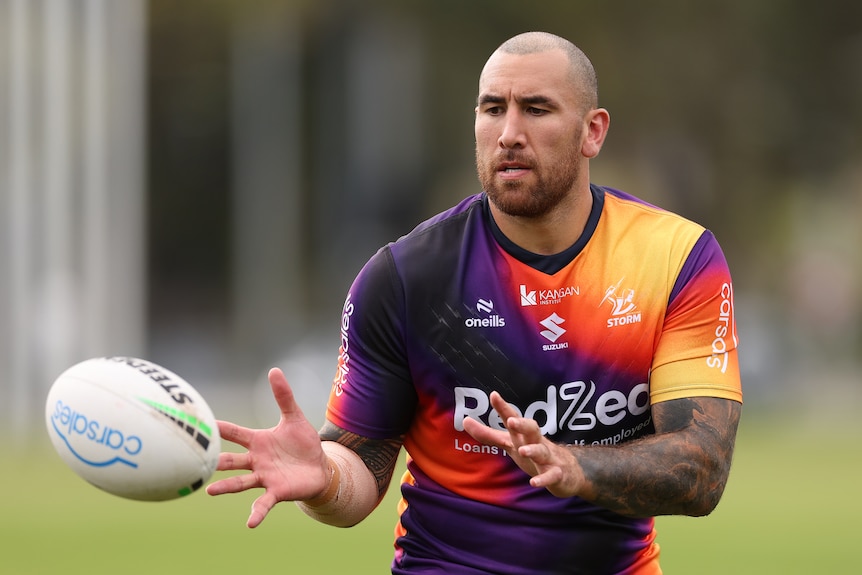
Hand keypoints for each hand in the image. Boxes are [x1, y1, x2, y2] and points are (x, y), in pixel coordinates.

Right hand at [206, 367, 330, 527]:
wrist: (320, 467)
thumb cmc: (303, 443)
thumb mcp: (294, 417)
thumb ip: (283, 396)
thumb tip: (274, 370)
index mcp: (258, 441)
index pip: (234, 433)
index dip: (218, 428)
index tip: (198, 422)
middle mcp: (256, 460)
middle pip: (231, 460)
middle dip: (215, 460)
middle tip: (195, 459)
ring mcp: (264, 477)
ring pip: (240, 482)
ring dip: (226, 487)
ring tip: (209, 491)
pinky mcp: (276, 491)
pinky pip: (263, 503)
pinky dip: (256, 513)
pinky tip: (249, 524)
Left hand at [462, 391, 584, 497]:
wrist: (568, 472)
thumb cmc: (534, 452)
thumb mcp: (510, 443)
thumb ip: (488, 434)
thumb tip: (465, 421)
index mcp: (523, 434)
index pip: (513, 418)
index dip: (503, 407)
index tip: (493, 395)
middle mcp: (536, 442)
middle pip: (531, 429)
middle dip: (522, 424)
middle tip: (511, 420)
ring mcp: (548, 458)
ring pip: (542, 451)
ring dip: (533, 450)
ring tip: (522, 450)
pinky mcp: (557, 474)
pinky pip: (551, 476)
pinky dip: (544, 479)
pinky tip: (534, 482)